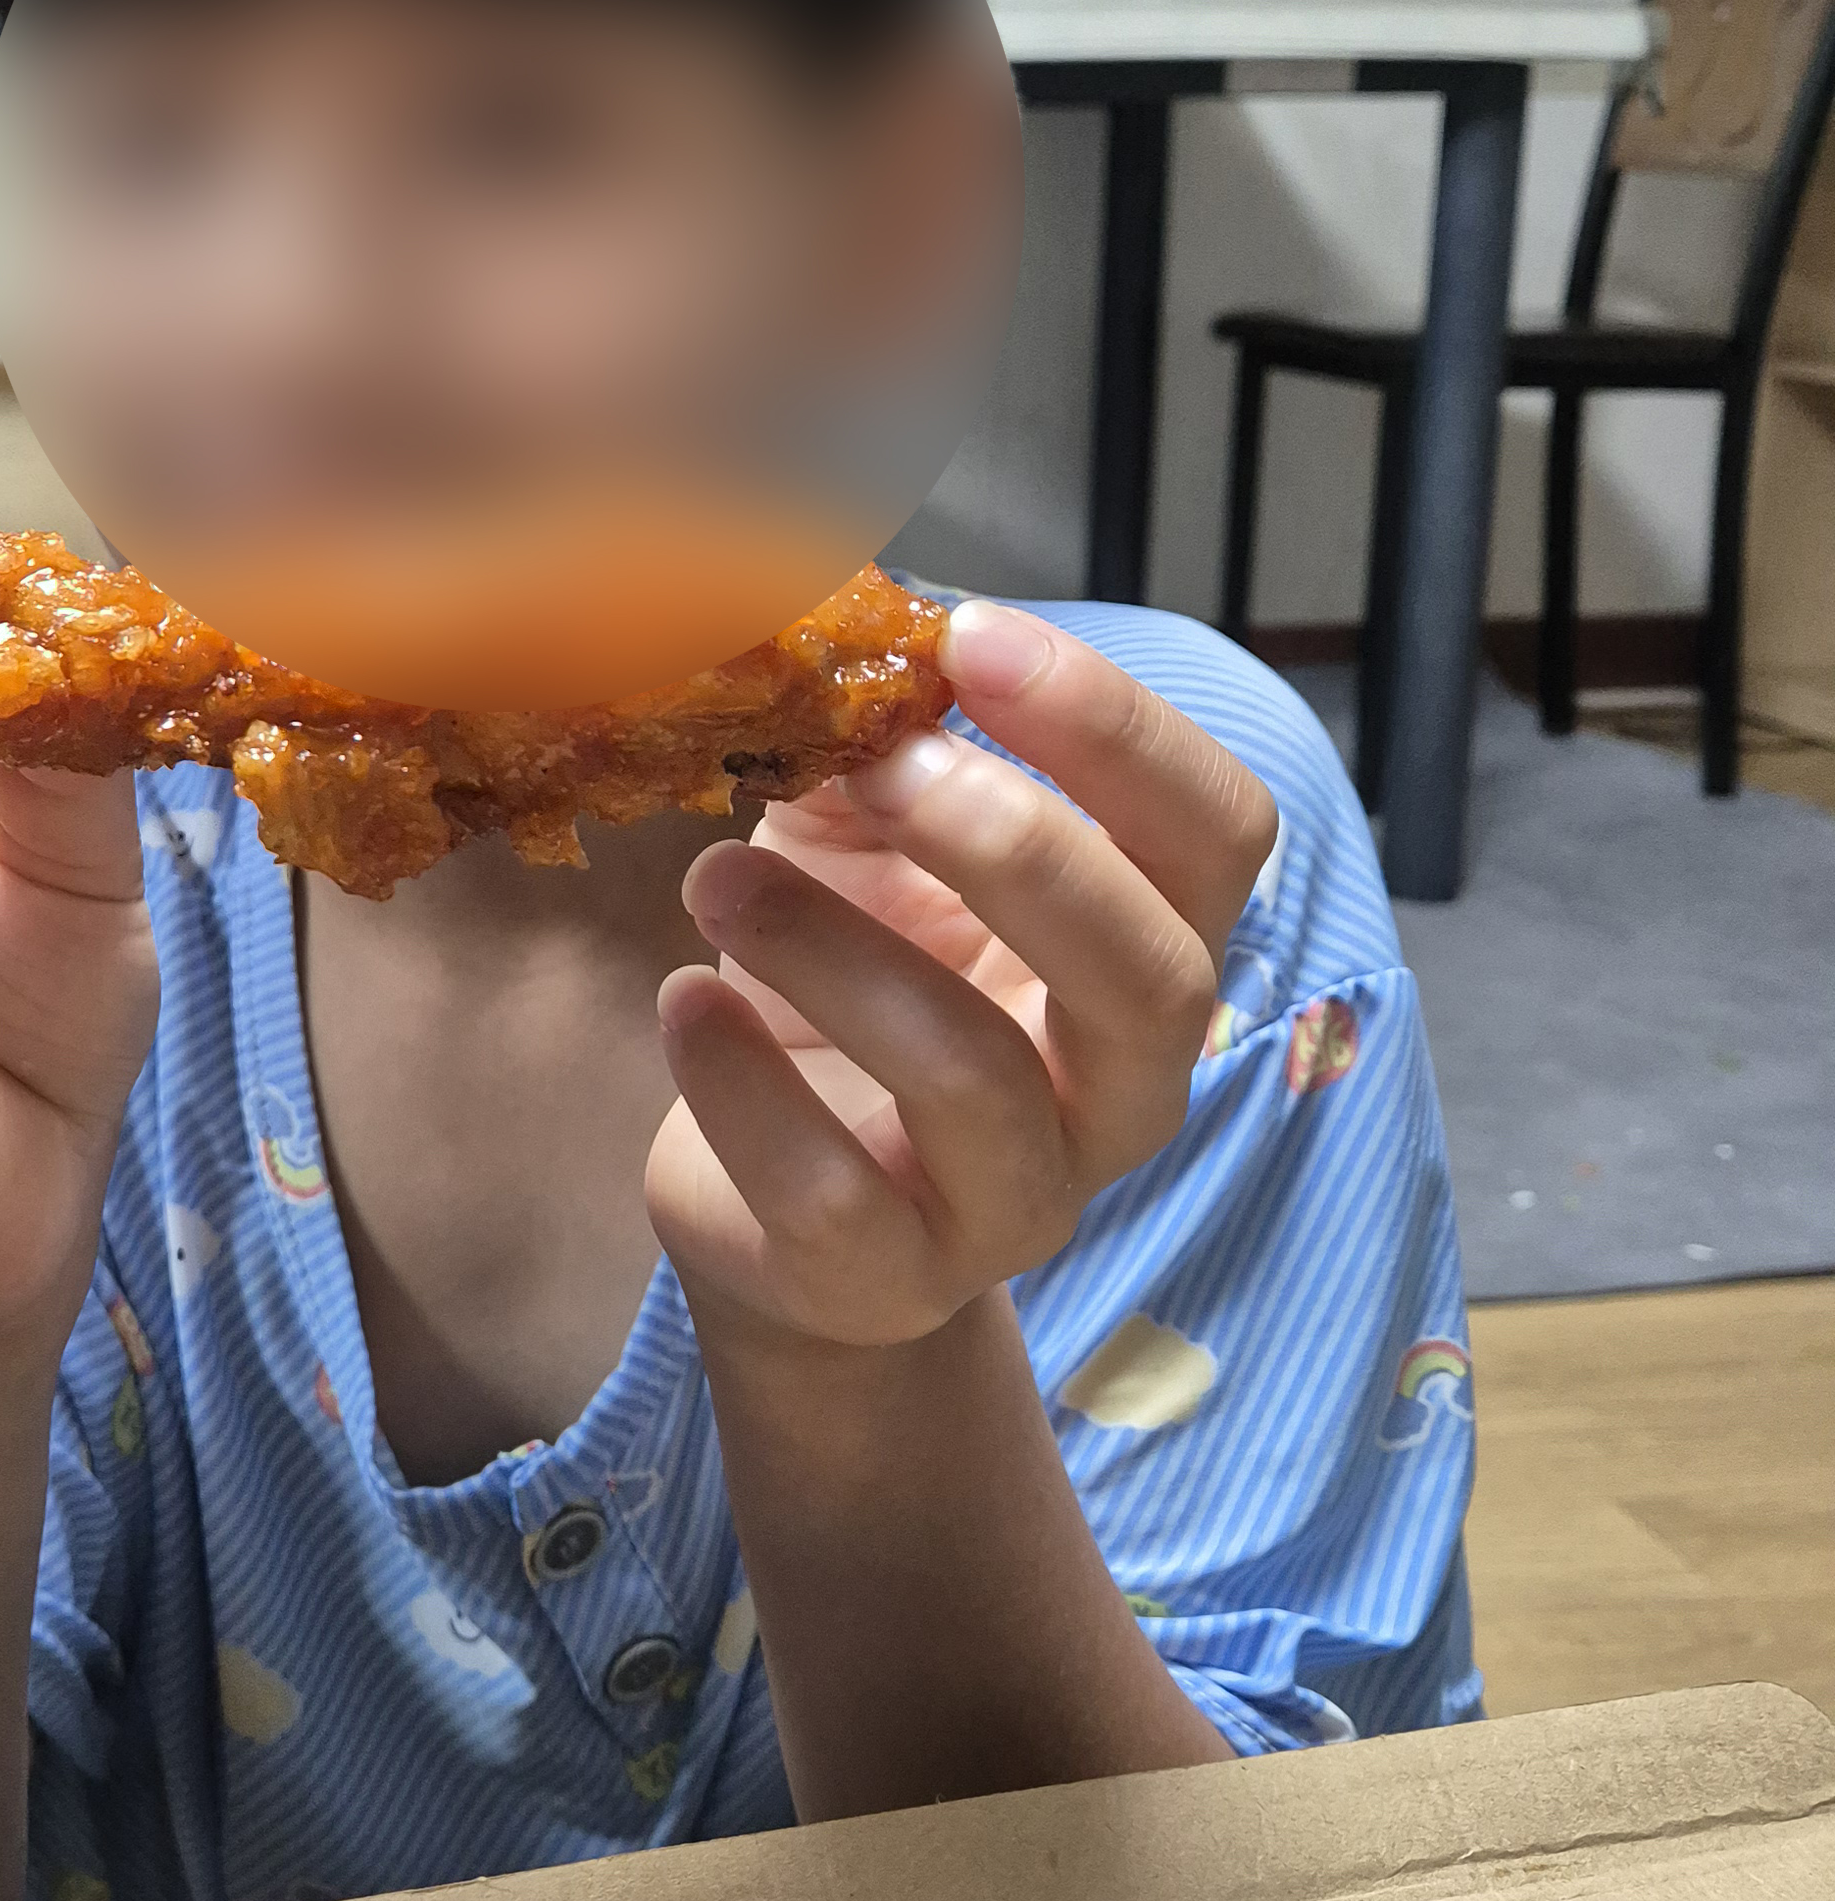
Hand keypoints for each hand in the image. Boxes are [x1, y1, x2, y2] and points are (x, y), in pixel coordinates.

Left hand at [645, 601, 1275, 1353]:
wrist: (775, 1203)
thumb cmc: (854, 985)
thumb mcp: (871, 847)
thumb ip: (876, 747)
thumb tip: (842, 621)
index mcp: (1146, 950)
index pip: (1218, 834)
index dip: (1116, 730)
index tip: (973, 639)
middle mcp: (1121, 1088)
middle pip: (1148, 972)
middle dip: (1014, 846)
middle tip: (874, 765)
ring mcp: (1019, 1201)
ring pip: (972, 1076)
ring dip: (833, 948)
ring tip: (713, 876)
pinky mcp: (893, 1279)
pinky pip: (834, 1190)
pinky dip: (745, 1085)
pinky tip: (681, 1005)